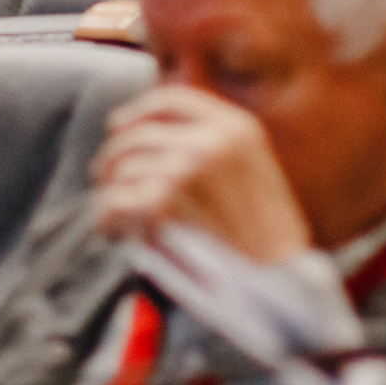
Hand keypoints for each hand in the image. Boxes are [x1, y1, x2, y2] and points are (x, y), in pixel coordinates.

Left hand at [92, 85, 313, 263]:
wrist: (281, 284)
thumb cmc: (266, 239)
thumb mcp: (254, 172)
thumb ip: (214, 147)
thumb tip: (152, 133)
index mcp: (237, 128)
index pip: (171, 100)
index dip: (138, 111)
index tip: (119, 126)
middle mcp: (210, 140)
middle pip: (137, 134)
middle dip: (114, 157)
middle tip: (104, 177)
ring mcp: (185, 168)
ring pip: (123, 168)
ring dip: (111, 192)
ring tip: (113, 212)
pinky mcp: (163, 202)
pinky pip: (115, 201)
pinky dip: (106, 216)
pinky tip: (111, 229)